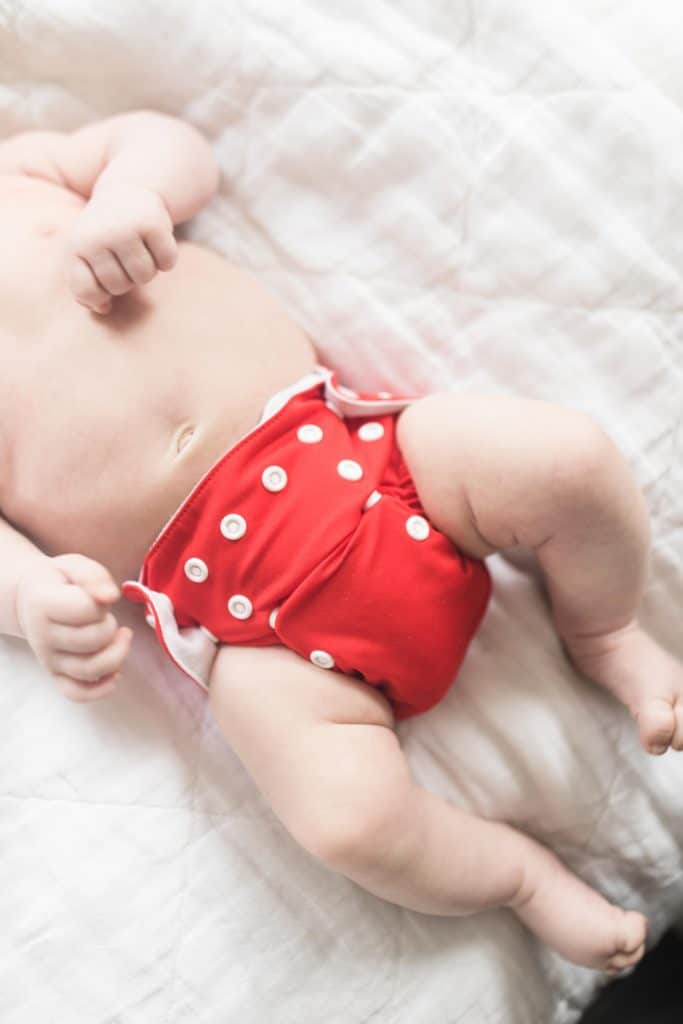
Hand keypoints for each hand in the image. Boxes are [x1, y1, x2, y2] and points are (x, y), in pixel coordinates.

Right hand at [16, 553, 132, 701]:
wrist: (31, 600)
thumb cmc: (60, 582)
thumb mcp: (74, 565)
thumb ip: (94, 576)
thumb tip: (111, 597)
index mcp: (43, 604)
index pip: (87, 610)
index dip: (102, 603)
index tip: (98, 597)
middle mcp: (42, 636)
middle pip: (93, 640)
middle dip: (111, 626)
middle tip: (108, 617)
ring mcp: (48, 659)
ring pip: (90, 669)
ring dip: (117, 655)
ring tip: (122, 638)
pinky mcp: (55, 675)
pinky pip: (77, 693)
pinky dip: (101, 689)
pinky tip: (116, 673)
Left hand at [65, 183, 177, 313]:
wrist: (128, 191)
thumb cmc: (106, 234)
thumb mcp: (88, 257)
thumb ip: (87, 289)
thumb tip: (103, 309)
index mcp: (76, 246)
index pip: (88, 292)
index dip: (101, 295)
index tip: (104, 280)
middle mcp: (97, 235)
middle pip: (119, 286)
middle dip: (127, 280)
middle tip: (125, 260)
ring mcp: (125, 228)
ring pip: (144, 276)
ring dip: (148, 270)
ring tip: (140, 251)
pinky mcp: (153, 223)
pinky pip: (167, 262)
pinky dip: (166, 259)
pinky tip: (157, 243)